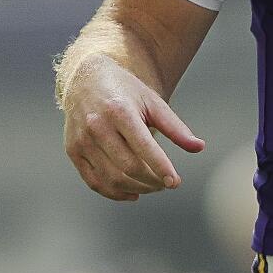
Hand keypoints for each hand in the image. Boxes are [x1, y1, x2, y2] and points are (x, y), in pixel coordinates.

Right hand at [58, 53, 204, 200]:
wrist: (85, 79)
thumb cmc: (126, 91)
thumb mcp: (152, 102)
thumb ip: (175, 127)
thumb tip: (199, 148)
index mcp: (119, 110)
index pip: (143, 146)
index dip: (161, 167)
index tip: (176, 182)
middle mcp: (97, 125)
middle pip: (128, 166)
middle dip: (152, 181)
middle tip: (167, 183)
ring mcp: (82, 140)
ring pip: (112, 178)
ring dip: (137, 189)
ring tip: (153, 186)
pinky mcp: (73, 151)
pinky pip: (94, 182)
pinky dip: (115, 193)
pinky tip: (133, 193)